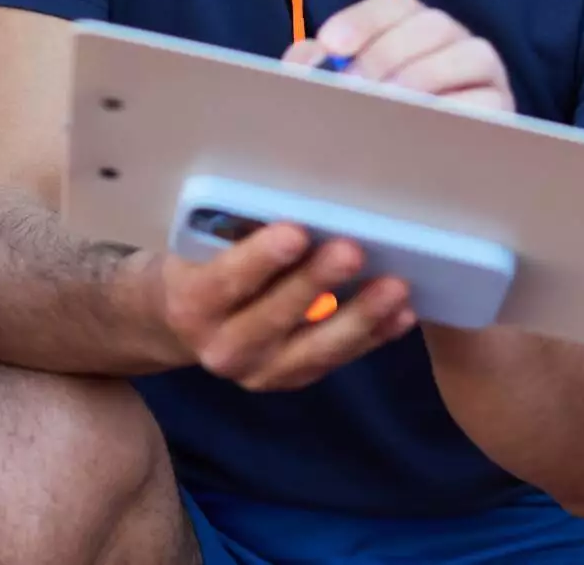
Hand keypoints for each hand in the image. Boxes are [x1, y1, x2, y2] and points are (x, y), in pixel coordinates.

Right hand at [157, 223, 415, 391]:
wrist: (182, 323)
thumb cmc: (200, 262)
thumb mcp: (200, 244)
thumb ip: (237, 233)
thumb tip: (298, 204)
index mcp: (192, 304)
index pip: (227, 281)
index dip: (261, 258)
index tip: (296, 232)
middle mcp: (222, 348)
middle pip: (275, 316)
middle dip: (317, 282)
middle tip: (353, 251)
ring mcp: (260, 372)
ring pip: (315, 348)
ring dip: (360, 316)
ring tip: (396, 287)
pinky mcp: (290, 380)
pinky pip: (337, 359)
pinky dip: (372, 336)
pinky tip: (401, 314)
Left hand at [284, 0, 514, 113]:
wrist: (416, 181)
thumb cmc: (374, 126)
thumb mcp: (338, 94)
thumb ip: (315, 71)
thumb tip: (308, 61)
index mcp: (413, 29)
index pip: (397, 5)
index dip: (365, 20)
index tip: (331, 44)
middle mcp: (454, 42)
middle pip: (433, 24)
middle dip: (388, 54)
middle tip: (355, 88)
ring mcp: (485, 74)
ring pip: (472, 54)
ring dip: (426, 77)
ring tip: (390, 106)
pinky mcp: (503, 111)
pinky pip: (490, 102)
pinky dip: (457, 111)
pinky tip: (423, 128)